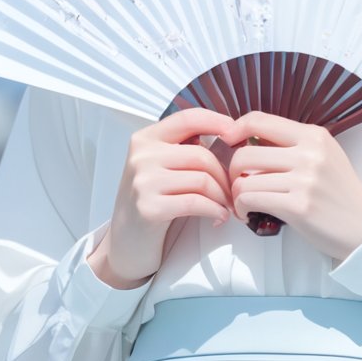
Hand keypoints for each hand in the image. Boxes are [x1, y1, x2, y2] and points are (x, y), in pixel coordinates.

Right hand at [99, 107, 244, 285]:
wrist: (125, 242)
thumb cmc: (150, 202)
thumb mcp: (159, 167)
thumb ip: (183, 149)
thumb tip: (228, 136)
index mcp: (145, 139)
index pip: (188, 118)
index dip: (217, 121)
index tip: (236, 133)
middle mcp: (141, 156)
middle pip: (202, 156)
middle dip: (225, 176)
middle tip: (234, 191)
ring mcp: (143, 182)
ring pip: (202, 180)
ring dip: (222, 196)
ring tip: (226, 206)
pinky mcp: (149, 208)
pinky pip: (196, 202)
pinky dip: (215, 211)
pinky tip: (218, 217)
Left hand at [227, 111, 361, 262]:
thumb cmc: (336, 191)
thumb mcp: (322, 155)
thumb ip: (290, 144)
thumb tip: (247, 137)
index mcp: (313, 135)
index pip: (260, 120)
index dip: (235, 128)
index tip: (228, 142)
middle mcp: (309, 153)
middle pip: (245, 153)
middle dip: (233, 171)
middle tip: (238, 183)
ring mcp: (304, 179)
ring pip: (245, 179)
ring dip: (237, 194)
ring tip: (245, 202)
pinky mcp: (298, 205)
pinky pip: (251, 199)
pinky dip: (242, 207)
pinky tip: (249, 213)